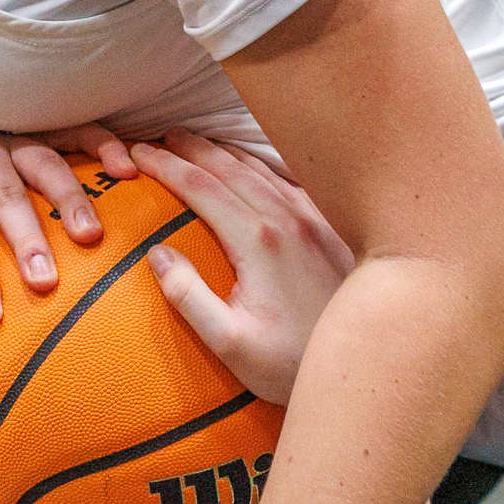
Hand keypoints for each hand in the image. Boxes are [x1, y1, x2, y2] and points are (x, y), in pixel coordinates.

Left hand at [0, 122, 136, 320]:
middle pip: (6, 194)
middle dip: (27, 239)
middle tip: (45, 281)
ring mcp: (11, 136)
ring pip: (44, 162)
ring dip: (69, 198)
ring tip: (91, 237)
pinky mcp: (39, 128)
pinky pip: (74, 131)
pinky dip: (102, 145)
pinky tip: (126, 169)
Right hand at [131, 131, 354, 402]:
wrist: (367, 367)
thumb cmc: (291, 365)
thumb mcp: (229, 343)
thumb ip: (188, 297)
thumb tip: (157, 252)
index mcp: (259, 241)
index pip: (202, 187)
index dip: (165, 165)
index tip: (136, 154)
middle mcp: (289, 220)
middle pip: (230, 167)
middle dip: (189, 148)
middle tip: (157, 136)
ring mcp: (316, 220)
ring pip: (263, 168)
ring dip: (224, 151)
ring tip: (195, 141)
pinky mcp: (333, 229)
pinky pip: (292, 180)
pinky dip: (263, 163)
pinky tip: (255, 163)